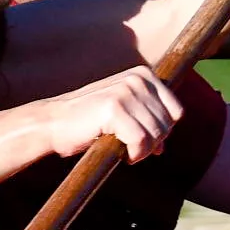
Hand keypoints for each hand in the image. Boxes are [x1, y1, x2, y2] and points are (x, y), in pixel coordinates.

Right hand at [36, 65, 184, 162]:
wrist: (53, 124)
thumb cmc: (88, 122)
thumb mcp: (123, 113)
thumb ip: (146, 120)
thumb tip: (164, 145)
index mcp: (143, 75)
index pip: (176, 111)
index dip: (162, 131)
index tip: (143, 140)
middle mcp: (138, 79)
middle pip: (167, 125)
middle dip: (152, 143)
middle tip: (131, 149)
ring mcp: (126, 92)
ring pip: (156, 134)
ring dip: (143, 151)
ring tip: (124, 150)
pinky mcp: (115, 109)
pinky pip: (141, 141)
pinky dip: (135, 154)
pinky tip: (122, 154)